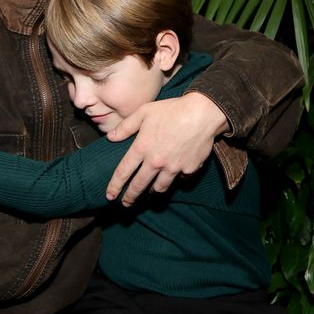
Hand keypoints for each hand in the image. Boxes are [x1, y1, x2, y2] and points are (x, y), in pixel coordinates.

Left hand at [105, 92, 227, 205]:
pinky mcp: (189, 169)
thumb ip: (125, 127)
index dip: (115, 186)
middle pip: (139, 186)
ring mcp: (173, 168)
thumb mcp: (144, 112)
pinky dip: (176, 179)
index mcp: (142, 148)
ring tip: (149, 192)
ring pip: (159, 187)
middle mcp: (156, 162)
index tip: (110, 196)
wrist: (203, 113)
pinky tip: (174, 176)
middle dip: (130, 197)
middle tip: (126, 204)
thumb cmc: (172, 110)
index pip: (123, 172)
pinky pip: (180, 179)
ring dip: (152, 191)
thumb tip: (110, 137)